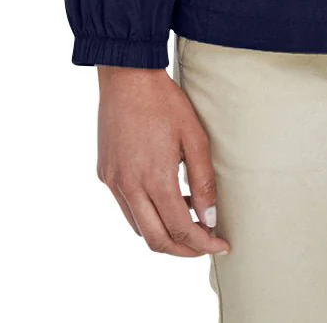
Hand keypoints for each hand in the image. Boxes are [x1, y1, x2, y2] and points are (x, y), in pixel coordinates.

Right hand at [95, 66, 231, 257]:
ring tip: (190, 217)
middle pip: (156, 240)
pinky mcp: (105, 173)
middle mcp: (128, 186)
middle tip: (205, 245)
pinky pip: (126, 207)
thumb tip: (209, 218)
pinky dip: (148, 213)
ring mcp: (113, 181)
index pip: (180, 230)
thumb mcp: (194, 136)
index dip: (203, 243)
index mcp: (153, 178)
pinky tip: (167, 196)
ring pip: (139, 227)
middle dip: (183, 250)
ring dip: (164, 232)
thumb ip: (203, 180)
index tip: (221, 244)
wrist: (127, 76)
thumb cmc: (164, 101)